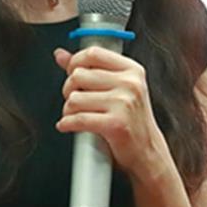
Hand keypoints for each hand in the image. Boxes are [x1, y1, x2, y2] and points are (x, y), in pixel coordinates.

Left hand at [54, 46, 169, 180]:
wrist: (147, 153)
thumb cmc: (129, 120)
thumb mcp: (115, 88)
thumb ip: (88, 69)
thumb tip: (60, 54)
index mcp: (132, 70)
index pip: (93, 53)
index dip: (75, 62)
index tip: (71, 73)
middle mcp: (130, 84)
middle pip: (79, 75)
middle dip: (68, 89)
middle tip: (74, 100)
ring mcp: (124, 103)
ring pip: (74, 98)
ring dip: (68, 110)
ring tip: (75, 115)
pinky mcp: (116, 124)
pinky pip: (78, 119)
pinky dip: (67, 123)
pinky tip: (67, 125)